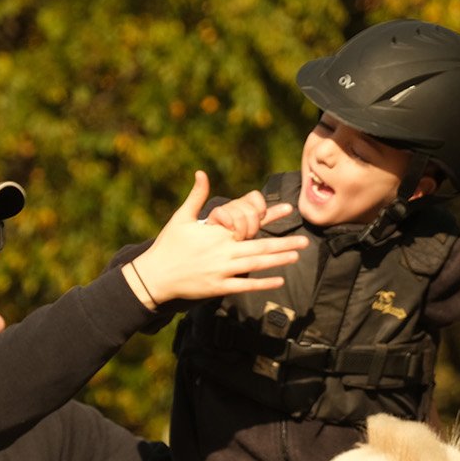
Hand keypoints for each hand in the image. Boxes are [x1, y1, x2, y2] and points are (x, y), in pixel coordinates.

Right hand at [128, 173, 306, 307]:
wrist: (154, 276)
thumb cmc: (168, 245)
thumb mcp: (181, 217)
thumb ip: (196, 196)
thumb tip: (201, 173)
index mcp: (217, 232)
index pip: (248, 222)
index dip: (269, 217)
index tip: (288, 211)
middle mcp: (223, 250)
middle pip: (259, 246)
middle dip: (284, 244)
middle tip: (305, 241)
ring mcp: (222, 270)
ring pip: (256, 265)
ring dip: (278, 260)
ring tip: (296, 256)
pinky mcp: (218, 287)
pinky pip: (245, 285)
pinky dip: (262, 283)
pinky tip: (279, 280)